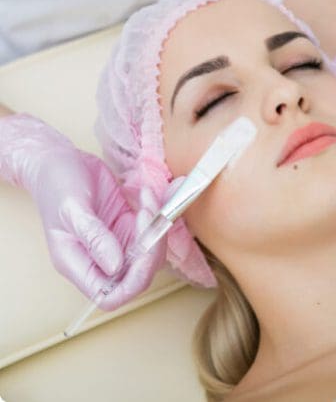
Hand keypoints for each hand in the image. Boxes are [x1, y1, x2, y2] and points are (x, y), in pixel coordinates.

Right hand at [0, 113, 164, 309]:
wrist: (59, 160)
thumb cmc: (56, 184)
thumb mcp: (72, 209)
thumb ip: (94, 238)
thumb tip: (115, 266)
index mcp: (77, 264)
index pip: (110, 296)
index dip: (133, 282)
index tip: (145, 251)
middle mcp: (98, 259)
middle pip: (137, 275)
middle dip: (152, 248)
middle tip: (151, 215)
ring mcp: (115, 241)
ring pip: (149, 252)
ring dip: (157, 227)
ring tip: (148, 199)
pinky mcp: (127, 225)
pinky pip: (150, 229)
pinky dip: (157, 214)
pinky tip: (150, 195)